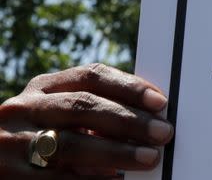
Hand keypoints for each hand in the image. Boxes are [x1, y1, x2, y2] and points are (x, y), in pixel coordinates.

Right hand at [0, 63, 173, 178]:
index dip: (129, 86)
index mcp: (43, 88)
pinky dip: (92, 179)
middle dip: (128, 120)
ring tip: (148, 158)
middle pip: (83, 107)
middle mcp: (24, 109)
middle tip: (163, 133)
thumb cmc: (42, 138)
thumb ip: (94, 113)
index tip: (160, 102)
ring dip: (116, 152)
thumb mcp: (59, 116)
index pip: (91, 76)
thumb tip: (149, 117)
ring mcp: (12, 143)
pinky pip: (58, 178)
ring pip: (71, 144)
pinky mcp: (10, 176)